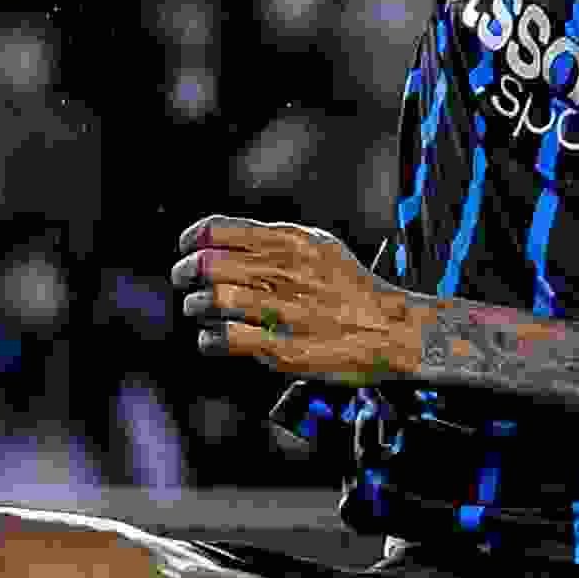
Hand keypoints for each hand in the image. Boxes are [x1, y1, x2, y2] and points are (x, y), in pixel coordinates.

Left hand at [175, 216, 419, 386]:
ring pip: (210, 301)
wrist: (393, 330)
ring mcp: (280, 310)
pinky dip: (208, 338)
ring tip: (199, 310)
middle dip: (186, 273)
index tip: (188, 248)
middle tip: (185, 281)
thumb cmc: (354, 289)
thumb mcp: (321, 246)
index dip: (194, 239)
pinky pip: (222, 339)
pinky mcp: (279, 347)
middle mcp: (282, 272)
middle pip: (207, 264)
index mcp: (290, 242)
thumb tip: (230, 237)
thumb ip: (278, 240)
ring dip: (196, 305)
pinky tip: (212, 338)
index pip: (219, 230)